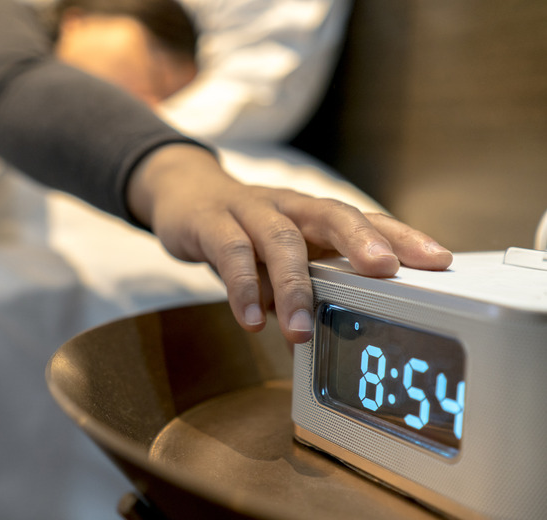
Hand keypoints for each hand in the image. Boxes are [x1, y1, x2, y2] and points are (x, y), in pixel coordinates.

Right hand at [128, 144, 452, 343]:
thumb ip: (306, 289)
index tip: (438, 261)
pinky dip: (242, 287)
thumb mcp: (281, 258)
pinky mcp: (210, 221)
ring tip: (301, 330)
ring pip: (279, 237)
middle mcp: (288, 207)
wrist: (184, 195)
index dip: (402, 236)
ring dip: (294, 284)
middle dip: (360, 241)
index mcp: (314, 216)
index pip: (364, 220)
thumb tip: (329, 341)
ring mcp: (249, 210)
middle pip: (331, 213)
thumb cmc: (245, 233)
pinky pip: (229, 251)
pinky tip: (251, 319)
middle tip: (385, 272)